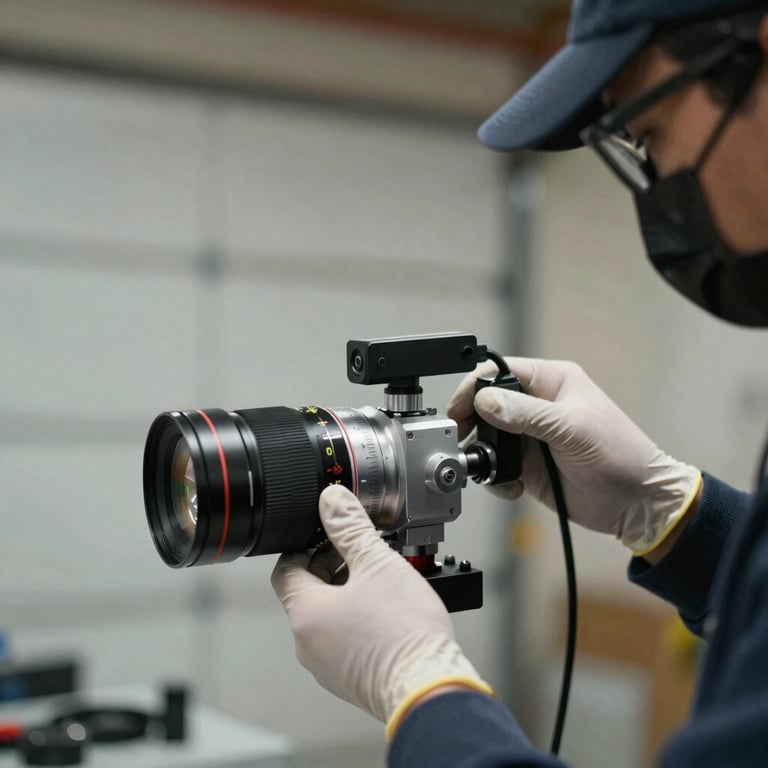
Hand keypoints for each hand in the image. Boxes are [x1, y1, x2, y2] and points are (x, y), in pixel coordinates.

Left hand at [271, 486, 490, 732]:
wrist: (431, 688)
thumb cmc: (403, 634)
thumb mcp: (378, 563)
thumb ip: (351, 527)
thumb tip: (332, 502)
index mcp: (306, 614)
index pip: (285, 570)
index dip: (305, 546)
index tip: (327, 536)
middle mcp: (309, 645)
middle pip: (308, 593)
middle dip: (332, 566)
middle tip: (361, 553)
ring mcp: (328, 666)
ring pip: (328, 617)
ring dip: (348, 593)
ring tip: (380, 579)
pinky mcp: (351, 679)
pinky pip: (345, 640)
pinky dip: (359, 619)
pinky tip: (388, 612)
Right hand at [448, 358, 700, 554]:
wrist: (636, 504)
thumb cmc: (621, 455)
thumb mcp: (572, 429)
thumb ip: (526, 413)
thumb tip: (484, 400)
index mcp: (551, 382)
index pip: (499, 372)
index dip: (475, 387)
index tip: (460, 409)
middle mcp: (536, 406)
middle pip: (485, 404)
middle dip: (471, 423)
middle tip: (462, 440)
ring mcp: (529, 436)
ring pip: (486, 436)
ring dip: (481, 453)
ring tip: (489, 468)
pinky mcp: (525, 465)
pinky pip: (494, 465)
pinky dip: (494, 477)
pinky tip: (512, 486)